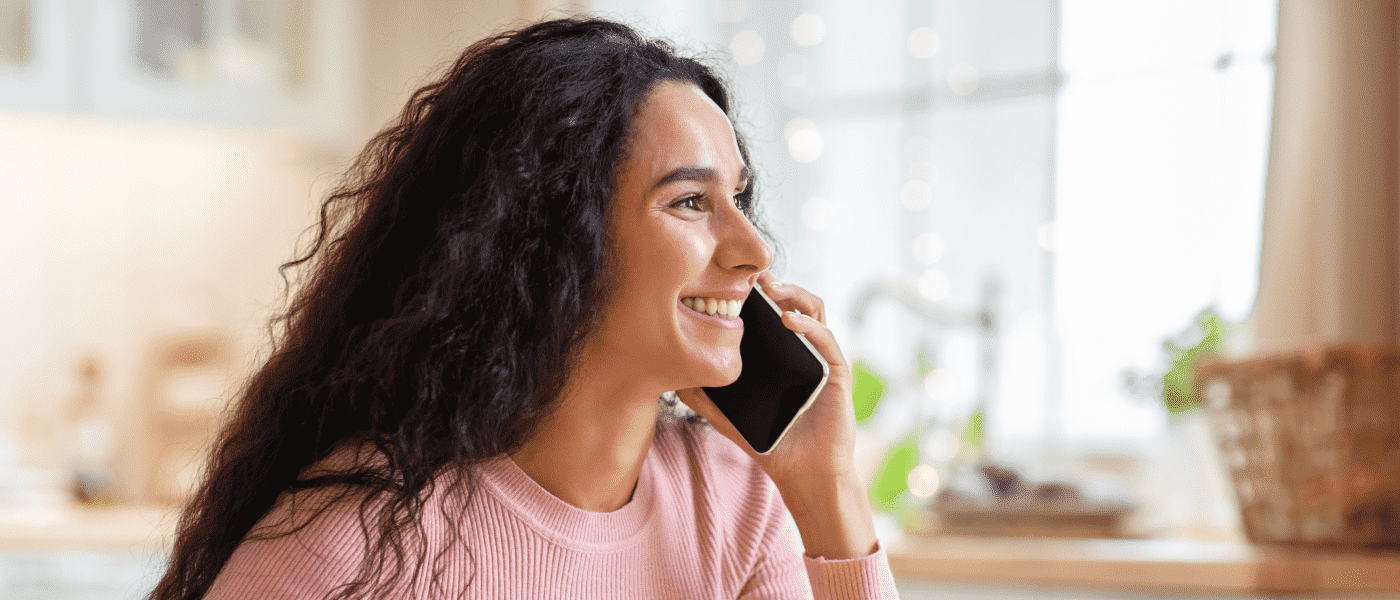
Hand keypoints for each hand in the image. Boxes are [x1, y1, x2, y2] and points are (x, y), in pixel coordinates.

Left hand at [675, 271, 857, 487]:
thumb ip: (707, 402)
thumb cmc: (772, 445)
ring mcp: (821, 359)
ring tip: (772, 291)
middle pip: (794, 302)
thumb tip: (674, 383)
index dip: (757, 292)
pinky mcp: (837, 372)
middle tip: (754, 276)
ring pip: (815, 310)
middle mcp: (803, 351)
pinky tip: (789, 321)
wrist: (807, 475)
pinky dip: (809, 325)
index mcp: (781, 355)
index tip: (734, 277)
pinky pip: (827, 339)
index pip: (771, 312)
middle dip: (776, 284)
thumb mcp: (732, 419)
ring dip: (795, 295)